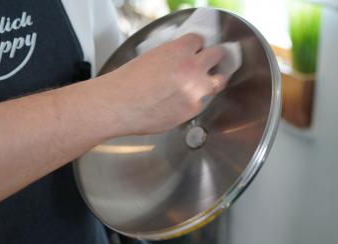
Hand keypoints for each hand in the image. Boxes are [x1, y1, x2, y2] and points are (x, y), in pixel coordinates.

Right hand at [101, 33, 227, 135]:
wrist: (119, 105)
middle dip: (213, 58)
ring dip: (210, 82)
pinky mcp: (193, 108)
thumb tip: (180, 60)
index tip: (197, 49)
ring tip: (202, 85)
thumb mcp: (151, 56)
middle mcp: (192, 67)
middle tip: (210, 63)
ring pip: (217, 82)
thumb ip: (172, 55)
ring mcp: (195, 89)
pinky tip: (181, 103)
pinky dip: (194, 102)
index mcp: (179, 49)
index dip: (197, 46)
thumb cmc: (126, 82)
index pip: (199, 40)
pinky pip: (201, 103)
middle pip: (217, 56)